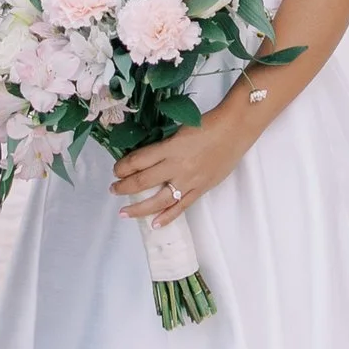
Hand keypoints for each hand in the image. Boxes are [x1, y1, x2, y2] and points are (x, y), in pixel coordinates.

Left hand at [113, 95, 253, 223]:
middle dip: (124, 187)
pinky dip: (167, 217)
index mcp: (170, 147)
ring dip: (139, 208)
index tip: (116, 170)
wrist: (235, 129)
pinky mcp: (201, 189)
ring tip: (124, 212)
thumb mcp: (179, 131)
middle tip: (113, 189)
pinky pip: (181, 207)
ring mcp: (189, 181)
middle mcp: (176, 166)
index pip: (138, 160)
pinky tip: (154, 224)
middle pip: (143, 181)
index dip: (123, 167)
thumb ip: (164, 146)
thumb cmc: (207, 124)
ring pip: (158, 200)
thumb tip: (146, 158)